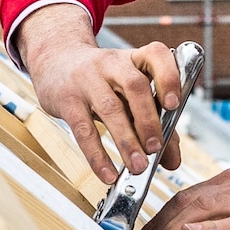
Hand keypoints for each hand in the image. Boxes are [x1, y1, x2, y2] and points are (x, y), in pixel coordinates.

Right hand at [16, 5, 184, 185]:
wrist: (55, 62)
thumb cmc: (101, 80)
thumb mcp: (128, 92)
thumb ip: (156, 122)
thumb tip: (171, 160)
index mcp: (134, 59)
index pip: (156, 55)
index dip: (168, 78)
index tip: (174, 104)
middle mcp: (111, 64)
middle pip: (135, 86)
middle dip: (148, 120)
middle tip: (155, 148)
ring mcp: (87, 80)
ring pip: (110, 108)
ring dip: (127, 141)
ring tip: (138, 166)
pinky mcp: (68, 101)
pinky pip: (84, 130)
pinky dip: (98, 155)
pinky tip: (108, 173)